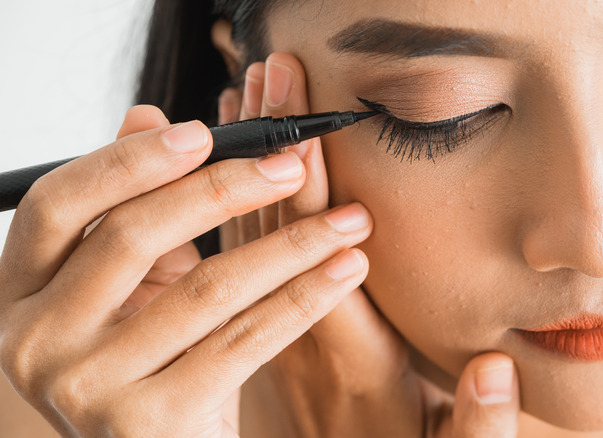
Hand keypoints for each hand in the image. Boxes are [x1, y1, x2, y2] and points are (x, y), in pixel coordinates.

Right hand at [0, 102, 371, 436]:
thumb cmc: (153, 363)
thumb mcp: (134, 286)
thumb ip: (134, 207)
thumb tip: (145, 115)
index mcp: (21, 296)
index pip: (56, 205)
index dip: (128, 160)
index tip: (204, 130)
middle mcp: (34, 341)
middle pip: (131, 234)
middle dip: (225, 189)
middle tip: (295, 165)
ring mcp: (85, 388)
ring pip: (207, 287)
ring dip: (292, 243)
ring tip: (350, 219)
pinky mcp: (149, 423)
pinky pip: (245, 339)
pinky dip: (305, 296)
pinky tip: (347, 268)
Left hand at [223, 53, 520, 436]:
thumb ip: (478, 430)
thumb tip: (495, 372)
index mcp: (351, 362)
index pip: (321, 262)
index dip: (315, 192)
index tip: (308, 125)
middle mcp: (298, 337)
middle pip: (273, 230)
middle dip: (271, 147)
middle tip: (268, 74)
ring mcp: (269, 327)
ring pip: (245, 233)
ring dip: (244, 160)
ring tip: (244, 93)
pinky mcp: (258, 322)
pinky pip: (237, 252)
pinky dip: (237, 195)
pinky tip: (234, 153)